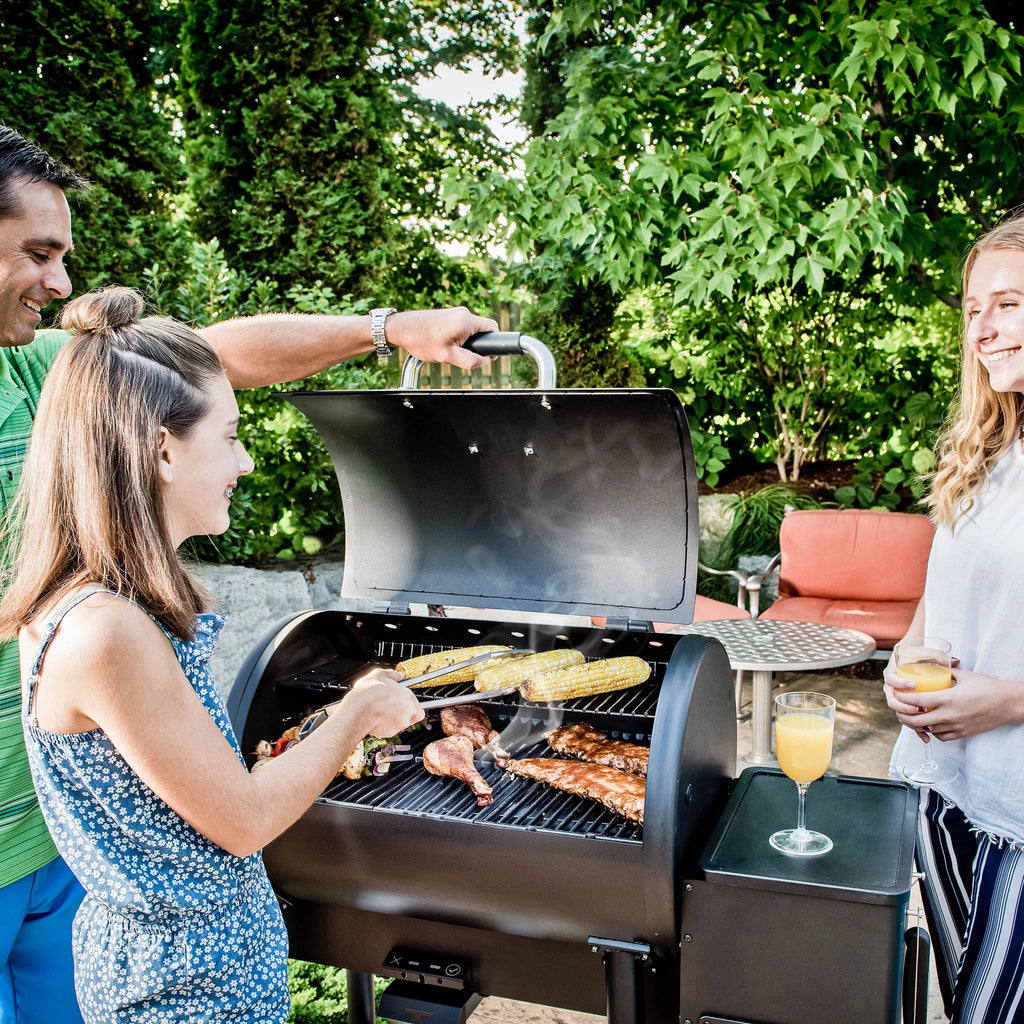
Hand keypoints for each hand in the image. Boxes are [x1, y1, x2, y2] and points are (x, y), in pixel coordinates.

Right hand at [342, 667, 424, 737]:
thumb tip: (398, 675)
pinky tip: (376, 717)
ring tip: (382, 710)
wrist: (357, 710)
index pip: (418, 706)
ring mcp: (399, 724)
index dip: (411, 704)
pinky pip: (390, 729)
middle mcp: (407, 713)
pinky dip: (385, 725)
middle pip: (411, 716)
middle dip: (404, 712)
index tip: (404, 701)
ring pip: (400, 724)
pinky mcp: (389, 733)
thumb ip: (393, 675)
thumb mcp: (380, 674)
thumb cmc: (368, 693)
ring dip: (394, 718)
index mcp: (408, 697)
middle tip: (393, 706)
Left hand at [385, 307, 497, 369]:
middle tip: (466, 357)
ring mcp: (455, 313)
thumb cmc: (422, 340)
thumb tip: (484, 362)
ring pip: (471, 329)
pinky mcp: (448, 315)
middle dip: (479, 344)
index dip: (495, 343)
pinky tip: (445, 345)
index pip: (493, 328)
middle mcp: (463, 314)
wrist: (401, 329)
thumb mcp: (448, 356)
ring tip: (451, 351)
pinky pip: (461, 327)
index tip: (490, 355)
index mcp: (466, 321)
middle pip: (482, 329)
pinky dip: (459, 337)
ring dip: (467, 342)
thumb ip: (469, 361)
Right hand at [882, 655, 930, 741]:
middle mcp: (891, 688)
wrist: (910, 659)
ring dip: (911, 720)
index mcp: (892, 673)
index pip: (891, 679)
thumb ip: (937, 656)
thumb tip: (956, 660)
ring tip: (925, 723)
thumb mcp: (925, 654)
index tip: (914, 685)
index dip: (901, 684)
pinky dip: (916, 730)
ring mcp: (897, 700)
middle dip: (906, 707)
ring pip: (900, 714)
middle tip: (921, 708)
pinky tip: (927, 737)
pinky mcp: (905, 711)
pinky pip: (908, 722)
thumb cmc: (918, 656)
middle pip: (893, 701)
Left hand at [885, 661, 1023, 740]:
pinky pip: (941, 736)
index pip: (916, 700)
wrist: (1008, 704)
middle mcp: (949, 715)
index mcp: (947, 698)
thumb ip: (946, 672)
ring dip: (918, 723)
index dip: (902, 698)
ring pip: (928, 729)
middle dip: (904, 715)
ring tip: (912, 715)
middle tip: (899, 708)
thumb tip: (933, 665)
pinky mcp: (962, 734)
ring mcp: (956, 726)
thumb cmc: (987, 687)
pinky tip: (931, 723)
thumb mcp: (964, 675)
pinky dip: (933, 730)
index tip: (896, 694)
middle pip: (916, 720)